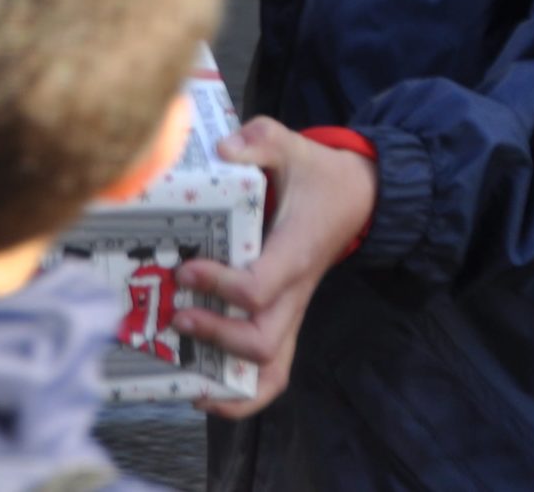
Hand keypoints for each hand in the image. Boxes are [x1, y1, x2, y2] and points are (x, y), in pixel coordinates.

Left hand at [173, 118, 378, 419]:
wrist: (357, 196)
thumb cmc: (317, 175)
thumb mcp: (292, 145)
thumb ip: (261, 140)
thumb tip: (225, 151)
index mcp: (294, 253)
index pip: (259, 288)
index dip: (220, 287)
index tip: (187, 271)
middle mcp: (295, 291)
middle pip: (263, 342)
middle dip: (216, 338)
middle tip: (176, 318)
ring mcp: (292, 310)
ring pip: (272, 370)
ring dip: (230, 385)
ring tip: (185, 381)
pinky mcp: (285, 318)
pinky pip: (272, 370)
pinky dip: (243, 392)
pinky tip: (203, 390)